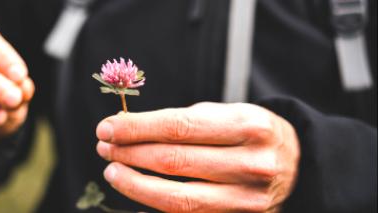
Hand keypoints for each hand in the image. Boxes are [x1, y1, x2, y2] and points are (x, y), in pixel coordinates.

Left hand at [95, 102, 299, 211]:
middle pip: (174, 162)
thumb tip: (128, 130)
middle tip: (104, 147)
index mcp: (248, 126)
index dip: (136, 129)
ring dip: (136, 185)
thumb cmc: (251, 132)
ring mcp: (247, 199)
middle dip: (130, 154)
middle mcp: (251, 164)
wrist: (297, 163)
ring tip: (112, 172)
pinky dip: (155, 209)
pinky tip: (136, 197)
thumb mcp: (227, 113)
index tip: (107, 127)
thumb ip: (183, 121)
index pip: (178, 128)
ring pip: (178, 198)